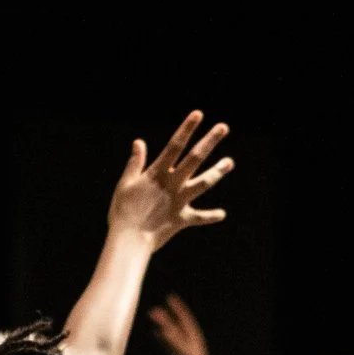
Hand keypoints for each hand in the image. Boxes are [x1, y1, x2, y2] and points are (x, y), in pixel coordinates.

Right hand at [107, 110, 232, 250]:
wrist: (129, 240)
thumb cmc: (123, 211)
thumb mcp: (126, 183)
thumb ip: (135, 163)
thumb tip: (139, 142)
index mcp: (157, 173)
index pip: (175, 145)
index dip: (187, 129)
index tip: (198, 114)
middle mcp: (172, 184)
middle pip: (195, 158)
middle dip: (209, 141)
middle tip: (223, 127)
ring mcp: (179, 201)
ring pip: (203, 183)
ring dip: (217, 172)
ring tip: (230, 162)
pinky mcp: (182, 219)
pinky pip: (199, 218)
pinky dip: (210, 216)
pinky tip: (222, 214)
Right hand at [147, 294, 215, 354]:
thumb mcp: (182, 349)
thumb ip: (172, 339)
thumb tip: (162, 329)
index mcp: (192, 333)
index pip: (184, 316)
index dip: (177, 306)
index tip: (170, 296)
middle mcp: (188, 337)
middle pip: (176, 322)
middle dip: (167, 314)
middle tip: (156, 308)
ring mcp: (184, 345)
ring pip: (172, 331)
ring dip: (163, 324)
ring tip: (153, 316)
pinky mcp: (179, 353)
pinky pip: (169, 341)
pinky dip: (162, 336)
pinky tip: (155, 333)